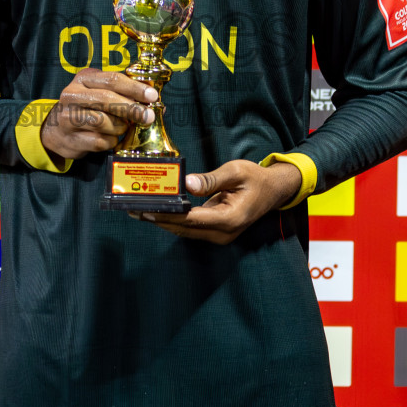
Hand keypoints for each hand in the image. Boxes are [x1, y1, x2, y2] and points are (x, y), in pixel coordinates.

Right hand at [40, 68, 157, 161]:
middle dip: (131, 109)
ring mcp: (67, 117)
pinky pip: (99, 141)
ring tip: (122, 127)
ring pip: (103, 122)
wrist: (55, 131)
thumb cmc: (86, 108)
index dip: (135, 88)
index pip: (112, 79)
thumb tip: (153, 101)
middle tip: (147, 117)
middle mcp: (72, 95)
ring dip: (119, 127)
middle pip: (107, 99)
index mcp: (84, 78)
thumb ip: (124, 93)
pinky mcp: (69, 139)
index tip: (152, 96)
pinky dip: (110, 141)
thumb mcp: (100, 92)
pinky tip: (110, 138)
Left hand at [135, 159, 302, 244]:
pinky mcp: (214, 231)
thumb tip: (187, 184)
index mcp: (230, 219)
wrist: (274, 190)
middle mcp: (222, 233)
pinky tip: (156, 210)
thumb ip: (211, 179)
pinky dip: (173, 220)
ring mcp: (219, 235)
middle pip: (183, 228)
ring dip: (162, 221)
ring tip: (138, 210)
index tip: (146, 208)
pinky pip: (189, 227)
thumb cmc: (256, 178)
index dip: (168, 214)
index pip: (192, 219)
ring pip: (184, 230)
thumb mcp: (236, 171)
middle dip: (157, 218)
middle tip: (132, 208)